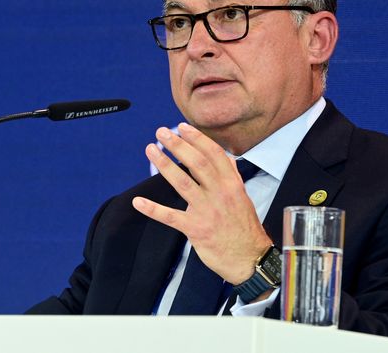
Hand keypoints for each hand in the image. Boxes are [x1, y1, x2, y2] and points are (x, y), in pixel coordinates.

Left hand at [132, 122, 271, 284]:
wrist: (249, 260)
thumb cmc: (244, 228)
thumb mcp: (243, 198)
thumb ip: (232, 178)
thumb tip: (227, 158)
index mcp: (232, 185)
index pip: (214, 155)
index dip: (197, 139)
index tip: (183, 127)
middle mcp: (220, 194)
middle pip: (196, 163)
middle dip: (177, 145)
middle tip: (161, 132)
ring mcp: (206, 211)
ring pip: (182, 183)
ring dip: (164, 164)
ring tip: (151, 150)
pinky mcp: (195, 229)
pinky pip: (170, 217)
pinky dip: (152, 209)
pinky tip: (138, 202)